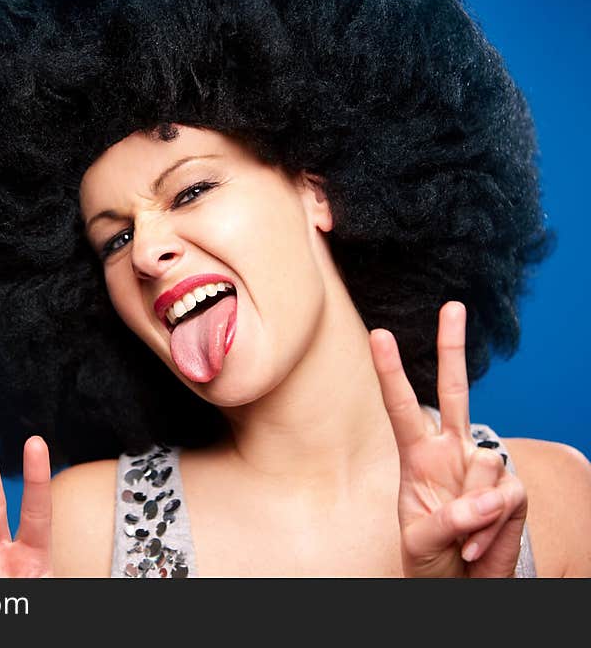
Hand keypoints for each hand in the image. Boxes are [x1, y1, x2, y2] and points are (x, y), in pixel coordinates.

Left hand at [370, 301, 527, 576]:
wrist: (464, 586)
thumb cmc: (431, 557)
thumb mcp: (420, 540)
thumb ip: (447, 518)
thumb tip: (486, 497)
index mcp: (418, 456)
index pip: (402, 406)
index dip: (391, 372)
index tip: (379, 334)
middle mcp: (451, 452)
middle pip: (455, 392)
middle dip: (453, 348)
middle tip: (452, 306)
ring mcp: (483, 468)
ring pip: (485, 466)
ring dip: (473, 513)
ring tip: (462, 539)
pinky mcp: (512, 491)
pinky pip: (506, 497)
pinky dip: (491, 527)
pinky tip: (479, 546)